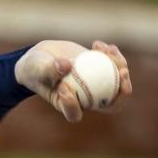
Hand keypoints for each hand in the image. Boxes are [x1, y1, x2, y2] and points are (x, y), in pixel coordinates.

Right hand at [14, 39, 134, 123]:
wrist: (42, 57)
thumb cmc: (35, 68)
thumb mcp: (37, 68)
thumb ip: (49, 70)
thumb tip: (66, 66)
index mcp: (68, 106)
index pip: (75, 113)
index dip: (74, 105)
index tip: (64, 88)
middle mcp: (86, 99)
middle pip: (109, 104)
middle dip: (121, 93)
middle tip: (123, 74)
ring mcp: (96, 84)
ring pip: (116, 81)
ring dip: (118, 65)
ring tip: (108, 49)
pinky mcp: (100, 69)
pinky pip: (112, 64)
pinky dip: (110, 54)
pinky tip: (98, 44)